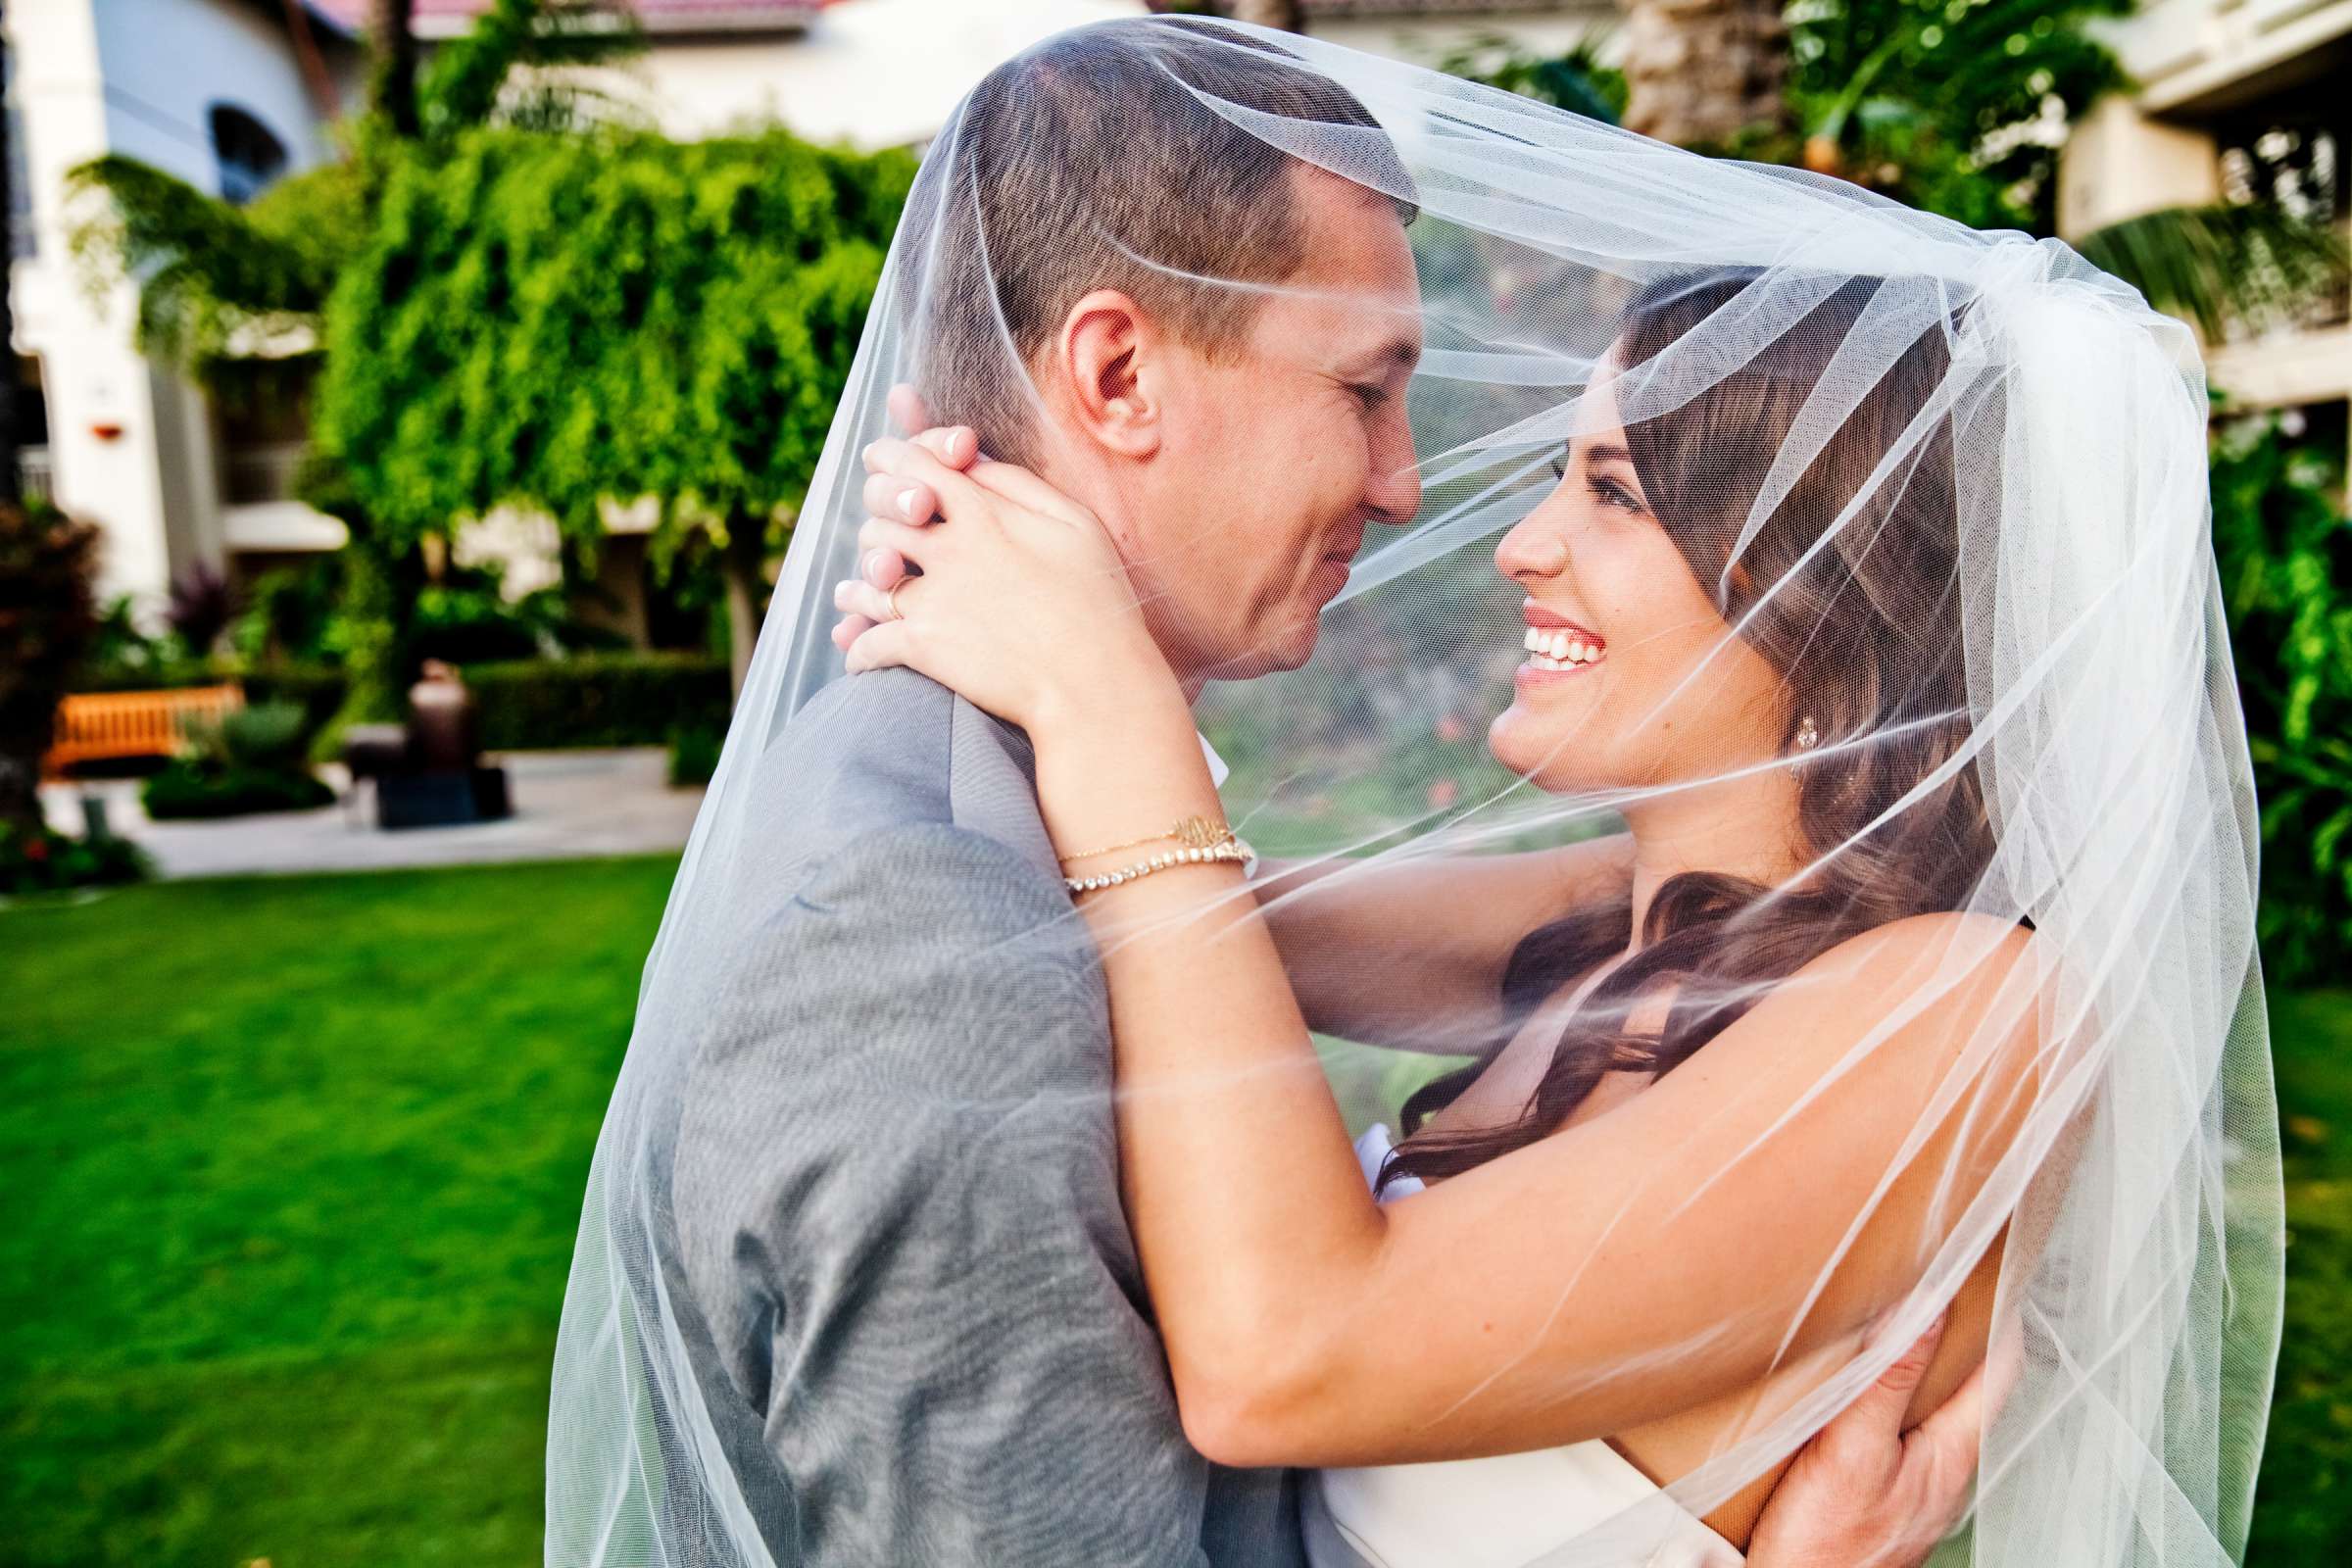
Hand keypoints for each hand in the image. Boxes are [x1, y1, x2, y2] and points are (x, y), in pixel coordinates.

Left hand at [833, 404, 1177, 737]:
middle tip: (880, 545)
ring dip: (856, 589)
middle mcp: (950, 548)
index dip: (891, 459)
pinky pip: (868, 643)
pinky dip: (857, 650)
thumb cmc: (1098, 604)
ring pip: (868, 581)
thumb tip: (974, 464)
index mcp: (985, 512)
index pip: (917, 466)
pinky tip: (860, 656)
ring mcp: (932, 597)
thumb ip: (1020, 486)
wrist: (1093, 683)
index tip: (879, 460)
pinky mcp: (922, 646)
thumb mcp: (1077, 524)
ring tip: (850, 598)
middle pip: (883, 522)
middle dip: (876, 528)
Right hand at [1745, 1311, 2023, 1567]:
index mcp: (1952, 1455)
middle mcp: (1945, 1472)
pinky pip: (1900, 1438)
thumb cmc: (1826, 1543)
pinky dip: (1888, 1403)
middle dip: (1953, 1337)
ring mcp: (1916, 1490)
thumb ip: (1889, 1380)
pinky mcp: (1883, 1500)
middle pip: (1968, 1390)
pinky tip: (1853, 1396)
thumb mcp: (1854, 1449)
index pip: (2001, 1372)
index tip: (1987, 1271)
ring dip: (1917, 1370)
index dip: (1999, 1319)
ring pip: (1932, 1414)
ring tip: (1889, 1326)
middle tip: (1930, 1284)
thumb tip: (1924, 1308)